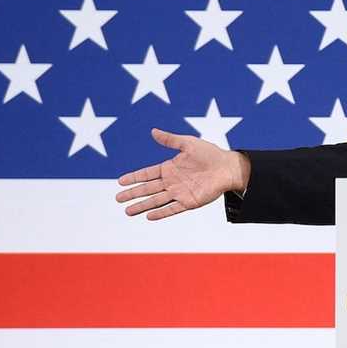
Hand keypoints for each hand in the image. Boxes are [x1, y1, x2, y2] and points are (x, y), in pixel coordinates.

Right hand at [116, 128, 250, 220]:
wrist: (228, 167)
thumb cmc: (210, 154)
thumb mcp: (188, 143)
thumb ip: (170, 140)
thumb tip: (153, 131)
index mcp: (169, 168)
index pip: (147, 174)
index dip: (134, 177)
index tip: (120, 181)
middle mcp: (172, 182)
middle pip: (148, 189)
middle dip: (133, 194)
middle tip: (118, 199)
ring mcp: (179, 192)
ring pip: (156, 200)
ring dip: (142, 206)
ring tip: (127, 211)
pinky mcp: (189, 201)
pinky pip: (172, 208)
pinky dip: (161, 212)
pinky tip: (149, 216)